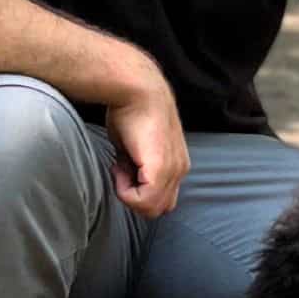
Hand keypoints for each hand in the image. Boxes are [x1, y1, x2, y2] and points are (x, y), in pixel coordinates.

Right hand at [104, 65, 189, 217]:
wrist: (135, 89)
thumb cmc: (131, 110)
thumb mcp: (135, 146)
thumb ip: (137, 166)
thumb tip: (128, 179)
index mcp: (177, 164)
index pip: (161, 198)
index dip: (137, 190)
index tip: (122, 166)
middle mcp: (180, 169)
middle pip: (159, 208)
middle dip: (135, 197)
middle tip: (120, 171)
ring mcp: (174, 170)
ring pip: (152, 209)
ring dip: (130, 194)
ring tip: (119, 166)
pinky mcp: (161, 169)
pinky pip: (144, 201)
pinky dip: (126, 191)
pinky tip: (118, 166)